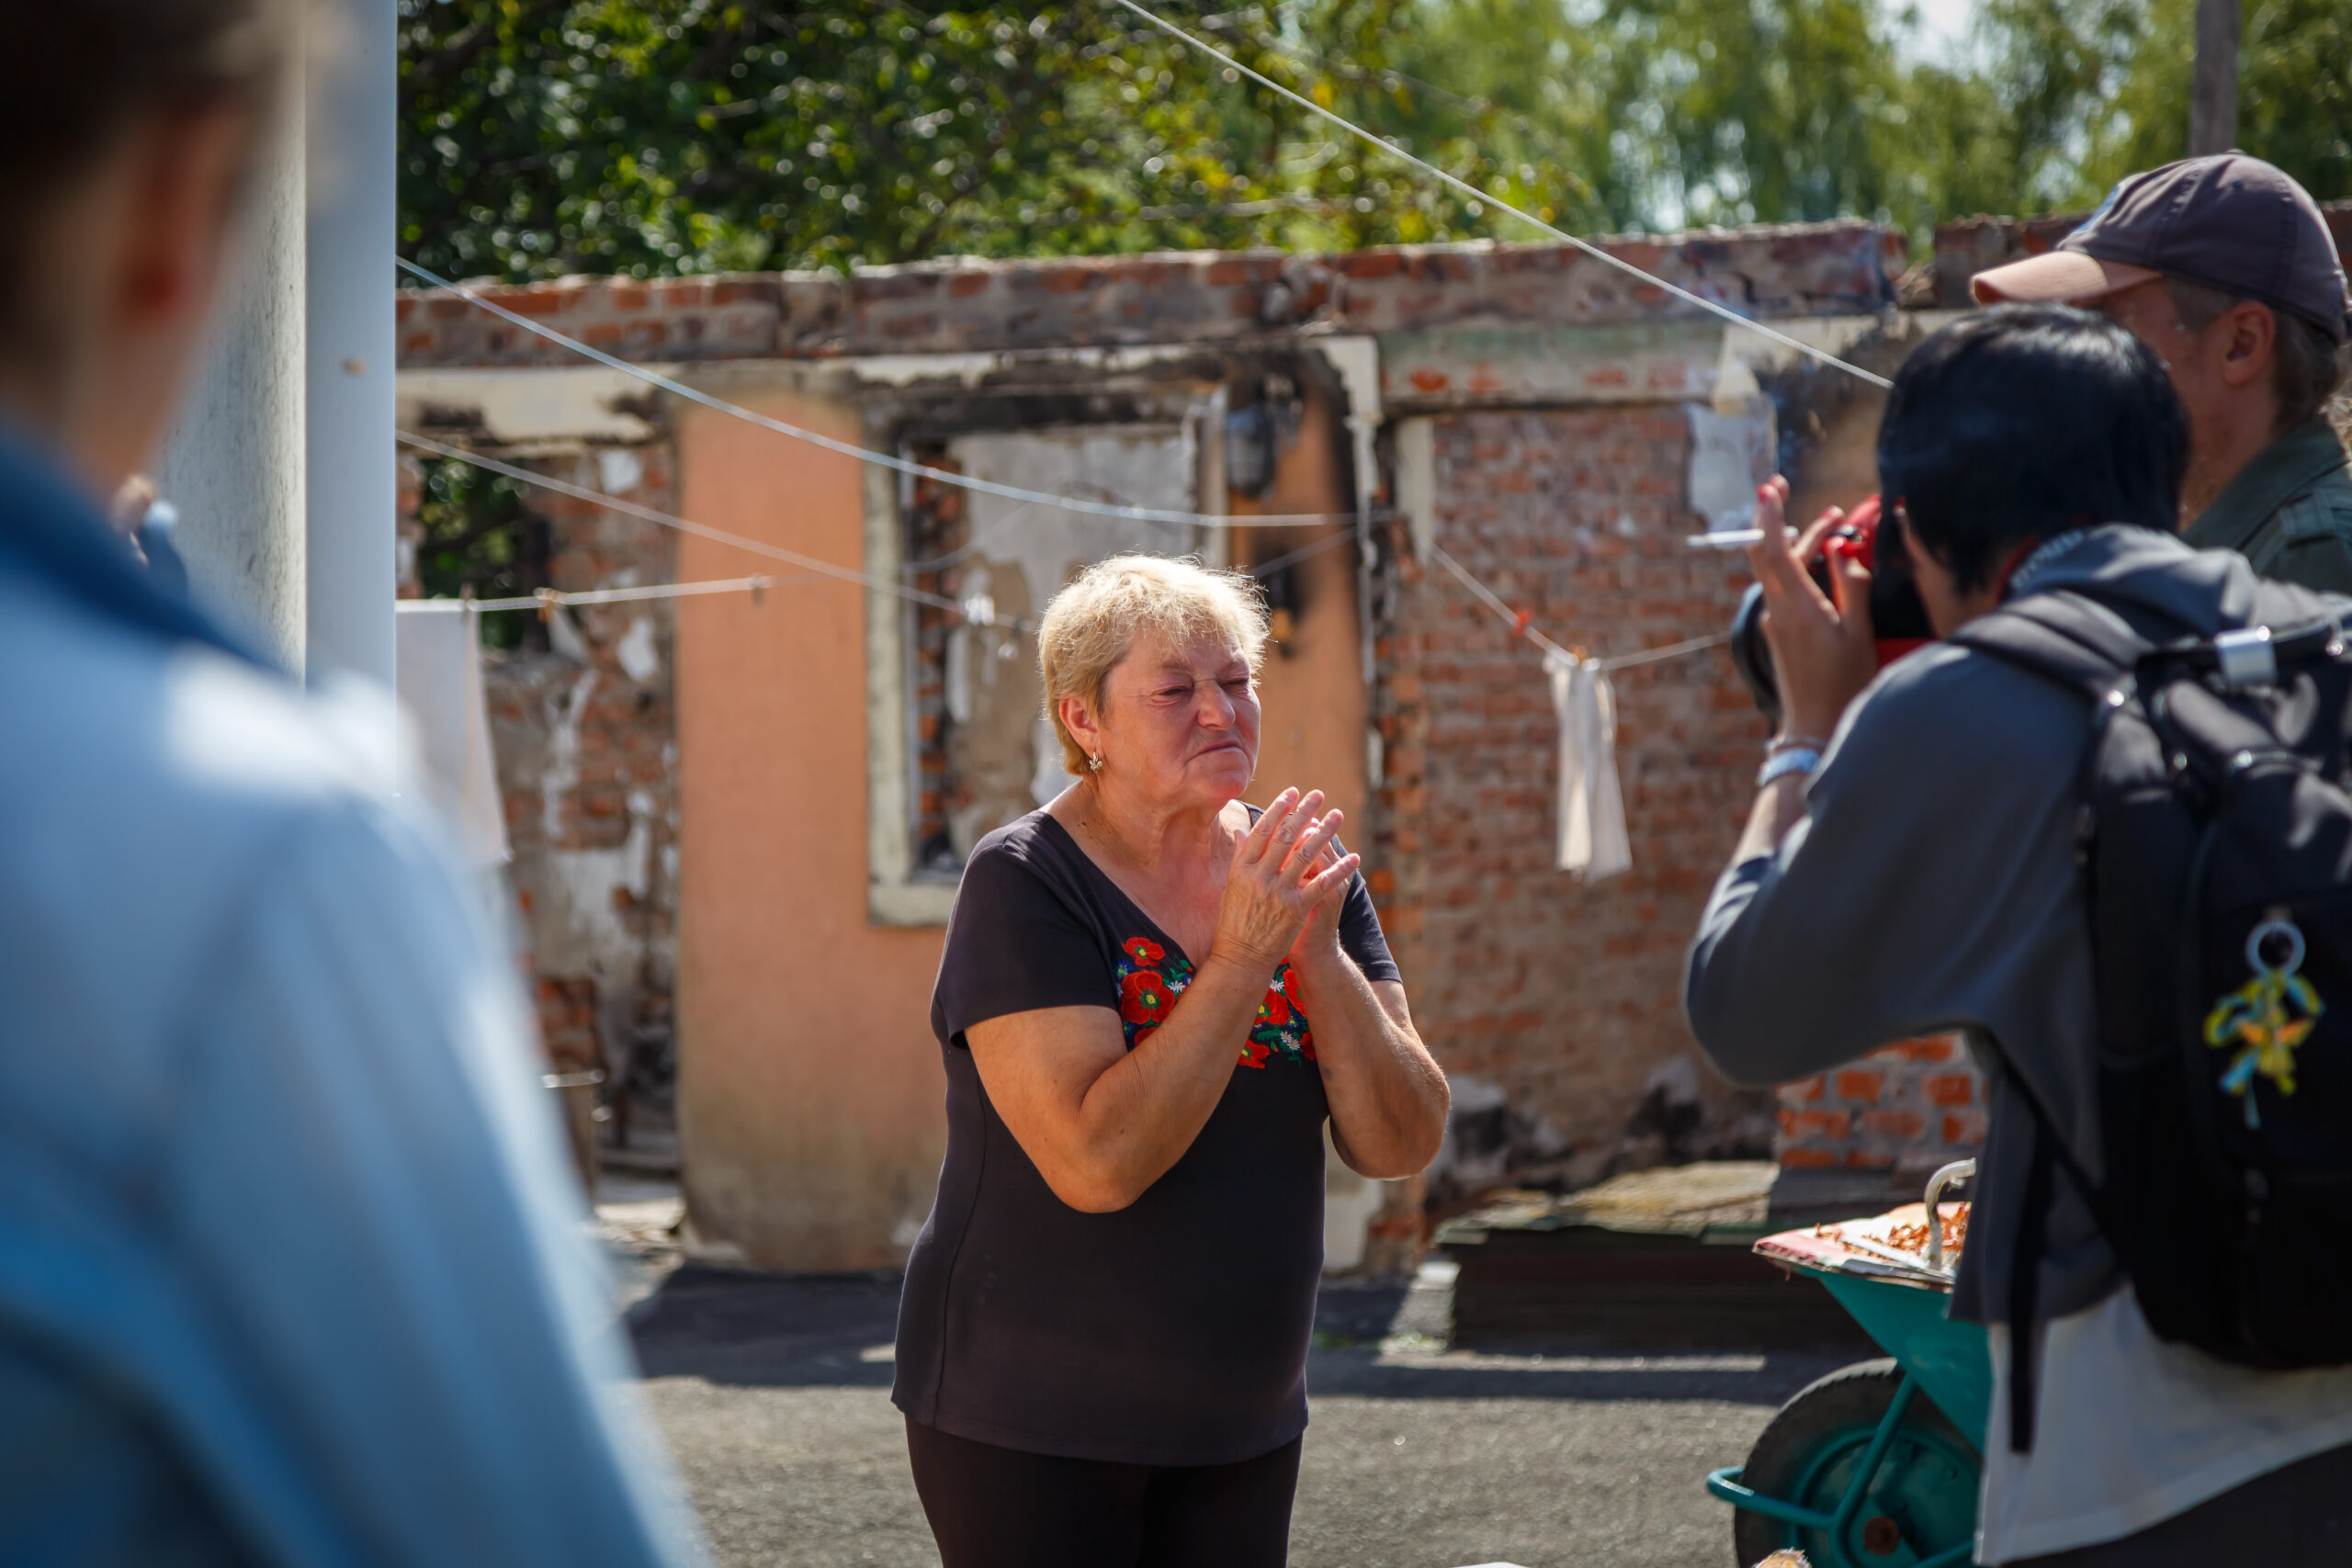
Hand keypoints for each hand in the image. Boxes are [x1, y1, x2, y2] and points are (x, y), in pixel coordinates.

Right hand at [1212, 788, 1358, 975]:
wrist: (1241, 957)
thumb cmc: (1234, 921)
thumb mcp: (1231, 886)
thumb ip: (1239, 857)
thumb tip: (1242, 830)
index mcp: (1241, 869)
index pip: (1262, 831)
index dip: (1278, 809)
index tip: (1292, 792)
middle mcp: (1259, 877)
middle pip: (1285, 837)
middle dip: (1303, 812)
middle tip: (1318, 795)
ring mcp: (1278, 893)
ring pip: (1305, 855)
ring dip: (1324, 833)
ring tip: (1337, 815)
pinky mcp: (1296, 909)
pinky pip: (1322, 884)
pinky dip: (1339, 869)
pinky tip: (1353, 857)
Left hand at [1744, 476, 1876, 741]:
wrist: (1812, 727)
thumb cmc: (1842, 683)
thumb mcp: (1858, 632)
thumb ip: (1852, 586)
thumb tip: (1843, 549)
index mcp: (1797, 606)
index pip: (1774, 550)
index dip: (1770, 516)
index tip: (1771, 488)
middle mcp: (1777, 609)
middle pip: (1767, 553)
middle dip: (1774, 516)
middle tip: (1784, 486)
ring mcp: (1774, 619)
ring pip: (1779, 569)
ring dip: (1800, 543)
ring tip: (1834, 523)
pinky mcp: (1778, 629)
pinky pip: (1785, 586)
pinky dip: (1800, 566)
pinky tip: (1825, 561)